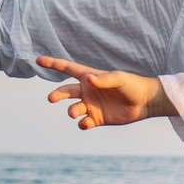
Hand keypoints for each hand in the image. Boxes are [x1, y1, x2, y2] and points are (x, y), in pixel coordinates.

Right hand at [39, 56, 167, 128]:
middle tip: (51, 98)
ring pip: (73, 109)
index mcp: (90, 77)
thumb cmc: (133, 85)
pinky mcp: (96, 119)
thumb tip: (88, 80)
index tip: (38, 60)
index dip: (53, 64)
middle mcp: (87, 91)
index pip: (68, 69)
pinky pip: (83, 122)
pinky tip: (87, 122)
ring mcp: (91, 106)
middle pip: (65, 92)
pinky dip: (82, 123)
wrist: (145, 102)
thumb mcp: (119, 79)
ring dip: (71, 111)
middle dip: (57, 94)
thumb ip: (104, 80)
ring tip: (76, 112)